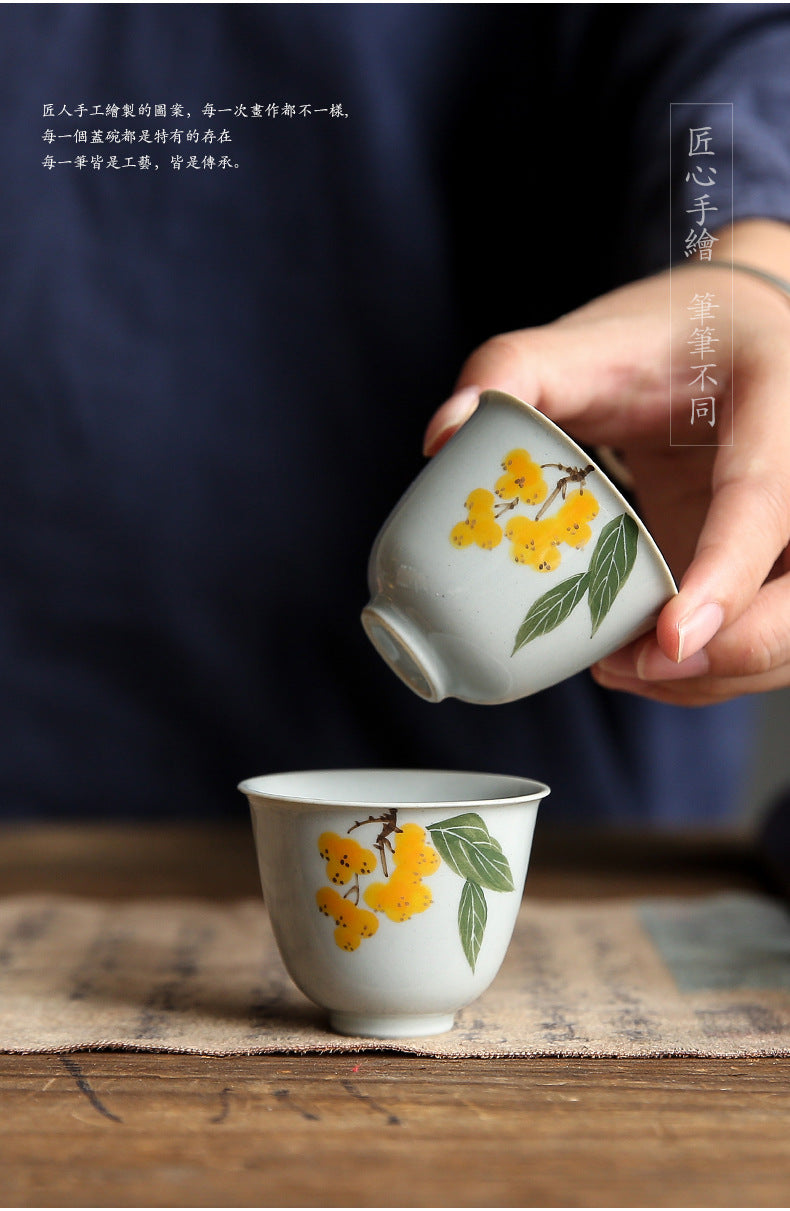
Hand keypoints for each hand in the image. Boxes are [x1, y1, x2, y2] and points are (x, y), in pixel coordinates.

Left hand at [423, 221, 789, 705]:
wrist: (727, 341)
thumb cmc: (659, 340)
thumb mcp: (588, 339)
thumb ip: (511, 369)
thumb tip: (441, 435)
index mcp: (778, 400)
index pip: (765, 497)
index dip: (728, 574)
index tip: (673, 637)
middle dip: (728, 652)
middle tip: (626, 666)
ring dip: (714, 675)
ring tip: (618, 667)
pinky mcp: (782, 564)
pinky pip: (769, 638)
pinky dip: (711, 670)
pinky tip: (643, 660)